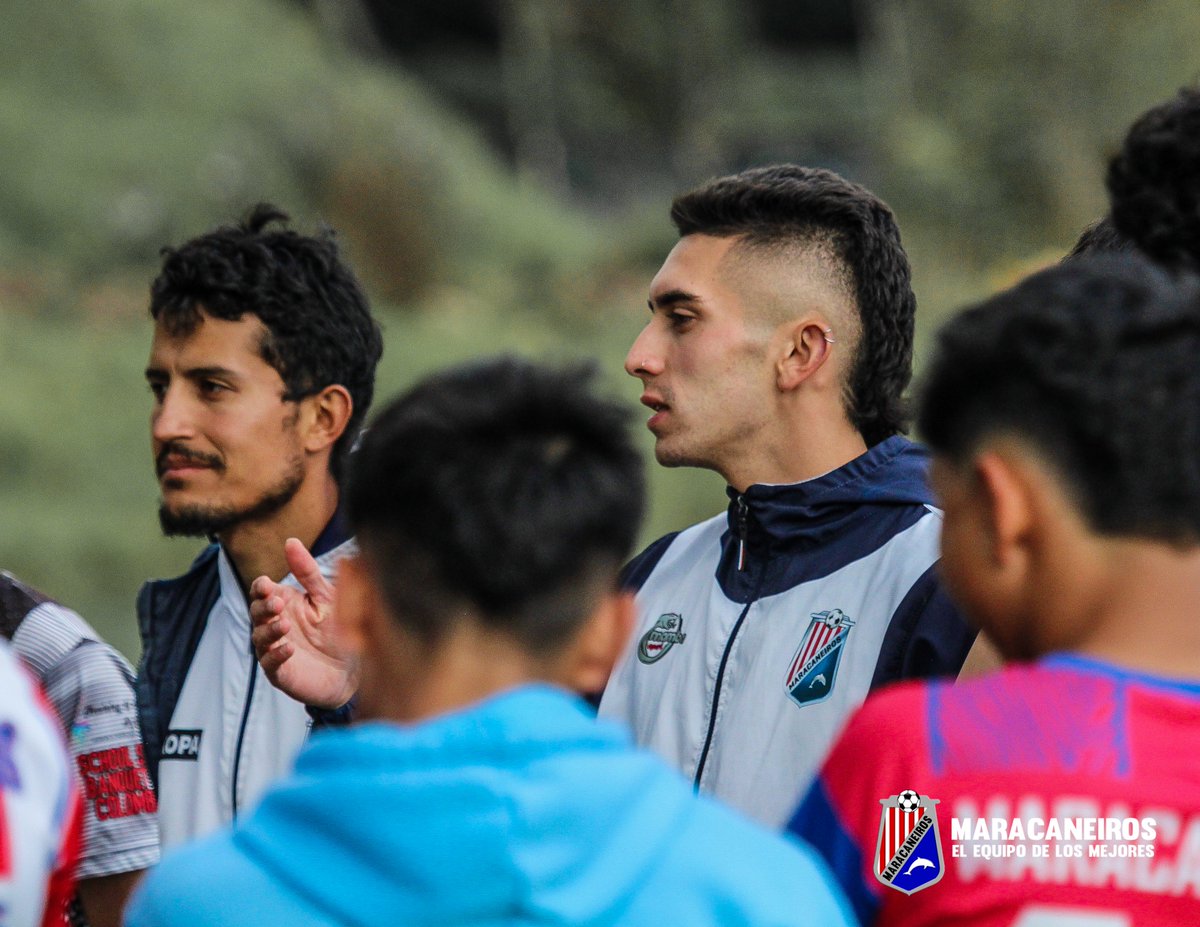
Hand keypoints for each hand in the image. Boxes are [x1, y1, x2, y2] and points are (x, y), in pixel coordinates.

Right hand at [250, 538, 358, 709]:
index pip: (261, 591)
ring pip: (260, 638)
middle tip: (277, 603)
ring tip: (284, 624)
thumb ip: (307, 571)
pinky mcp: (282, 673)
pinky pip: (271, 664)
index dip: (260, 588)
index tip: (266, 584)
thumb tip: (290, 541)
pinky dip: (277, 656)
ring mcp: (276, 649)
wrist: (356, 667)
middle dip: (263, 607)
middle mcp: (276, 625)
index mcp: (285, 603)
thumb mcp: (326, 596)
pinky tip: (289, 649)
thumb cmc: (339, 628)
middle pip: (256, 612)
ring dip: (269, 630)